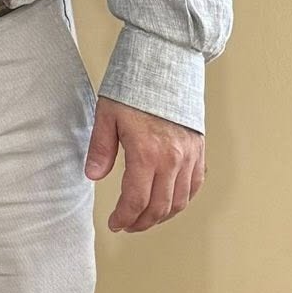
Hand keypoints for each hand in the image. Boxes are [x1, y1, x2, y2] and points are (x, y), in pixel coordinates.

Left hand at [85, 96, 206, 231]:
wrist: (165, 67)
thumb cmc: (134, 88)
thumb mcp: (106, 115)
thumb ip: (101, 149)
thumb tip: (92, 176)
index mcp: (147, 153)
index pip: (136, 200)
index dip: (124, 217)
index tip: (114, 223)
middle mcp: (172, 159)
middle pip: (159, 206)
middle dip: (141, 222)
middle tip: (126, 225)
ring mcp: (189, 157)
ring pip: (180, 201)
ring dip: (161, 216)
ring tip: (144, 219)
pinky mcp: (199, 152)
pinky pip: (194, 186)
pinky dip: (181, 201)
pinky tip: (168, 203)